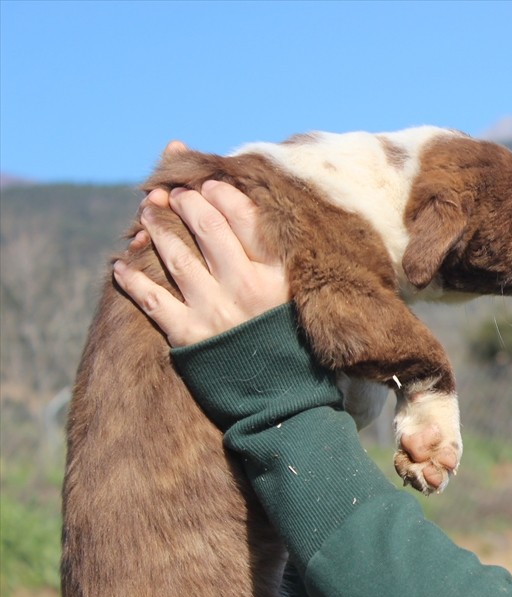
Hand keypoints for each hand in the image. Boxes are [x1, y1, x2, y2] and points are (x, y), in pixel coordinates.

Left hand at [113, 162, 288, 346]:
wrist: (277, 396)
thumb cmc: (283, 338)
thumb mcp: (291, 294)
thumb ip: (272, 256)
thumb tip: (242, 210)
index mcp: (277, 275)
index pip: (245, 217)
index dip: (221, 192)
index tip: (209, 185)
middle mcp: (247, 288)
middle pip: (209, 227)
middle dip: (186, 201)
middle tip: (174, 193)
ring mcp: (216, 311)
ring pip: (177, 255)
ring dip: (155, 227)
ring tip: (146, 211)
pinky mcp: (190, 335)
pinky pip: (152, 299)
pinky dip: (131, 279)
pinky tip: (119, 265)